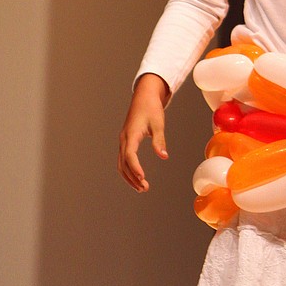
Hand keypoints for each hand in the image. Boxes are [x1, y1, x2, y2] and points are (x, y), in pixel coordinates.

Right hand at [118, 73, 169, 191]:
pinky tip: (137, 177)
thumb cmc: (151, 108)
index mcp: (131, 134)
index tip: (143, 178)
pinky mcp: (126, 141)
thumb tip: (164, 156)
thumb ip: (159, 140)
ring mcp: (123, 141)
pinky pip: (123, 159)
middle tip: (144, 188)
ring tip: (141, 187)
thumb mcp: (158, 124)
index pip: (130, 155)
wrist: (144, 96)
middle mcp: (124, 139)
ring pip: (121, 163)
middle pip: (123, 163)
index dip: (135, 168)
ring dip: (129, 176)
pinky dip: (128, 170)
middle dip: (132, 177)